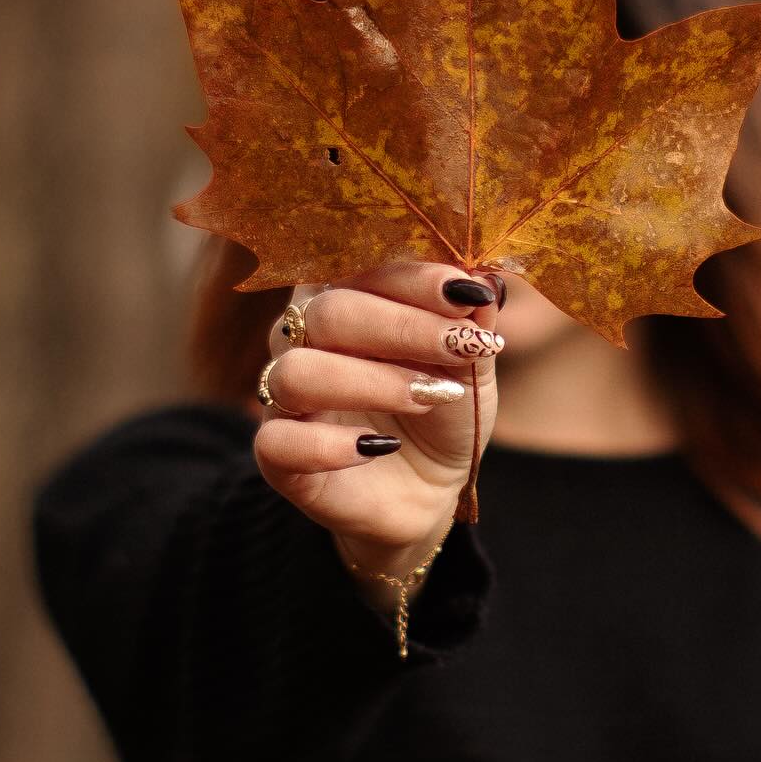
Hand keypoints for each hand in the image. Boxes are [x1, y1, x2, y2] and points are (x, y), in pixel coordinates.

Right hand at [252, 259, 503, 577]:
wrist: (429, 491)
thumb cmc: (440, 414)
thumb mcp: (470, 368)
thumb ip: (471, 326)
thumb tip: (483, 282)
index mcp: (344, 303)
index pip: (361, 270)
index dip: (414, 278)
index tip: (467, 295)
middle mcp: (303, 342)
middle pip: (328, 313)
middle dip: (403, 328)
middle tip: (460, 349)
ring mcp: (284, 400)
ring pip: (296, 372)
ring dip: (370, 382)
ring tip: (428, 397)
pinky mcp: (278, 457)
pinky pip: (277, 442)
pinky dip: (329, 445)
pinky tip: (378, 448)